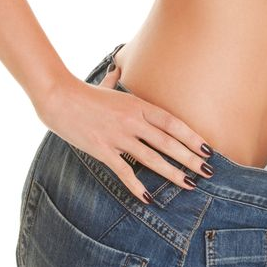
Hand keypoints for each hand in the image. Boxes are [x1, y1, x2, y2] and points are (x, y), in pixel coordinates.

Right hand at [35, 63, 214, 203]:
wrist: (58, 98)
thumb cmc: (83, 93)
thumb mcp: (107, 85)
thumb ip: (116, 80)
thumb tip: (118, 68)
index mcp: (138, 105)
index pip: (172, 123)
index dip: (191, 137)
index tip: (206, 149)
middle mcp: (132, 121)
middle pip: (168, 142)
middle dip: (190, 158)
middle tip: (208, 171)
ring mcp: (118, 136)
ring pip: (152, 158)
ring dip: (172, 173)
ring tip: (190, 184)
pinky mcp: (102, 150)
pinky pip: (124, 171)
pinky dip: (137, 186)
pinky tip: (149, 198)